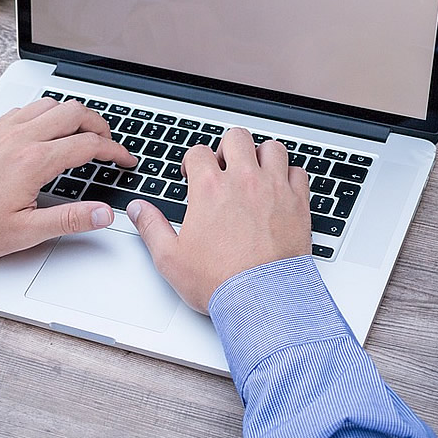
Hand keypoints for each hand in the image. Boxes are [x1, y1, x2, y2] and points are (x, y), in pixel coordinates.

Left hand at [0, 97, 137, 260]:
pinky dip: (46, 113)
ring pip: (50, 104)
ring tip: (84, 132)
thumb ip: (70, 220)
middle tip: (109, 143)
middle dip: (100, 125)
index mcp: (34, 161)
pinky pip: (26, 108)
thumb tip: (103, 214)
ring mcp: (3, 130)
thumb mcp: (26, 233)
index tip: (125, 161)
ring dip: (73, 114)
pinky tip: (46, 130)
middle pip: (74, 112)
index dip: (115, 152)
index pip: (88, 145)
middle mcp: (20, 138)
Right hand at [127, 127, 310, 312]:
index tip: (194, 174)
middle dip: (227, 148)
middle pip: (236, 138)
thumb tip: (138, 210)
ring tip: (255, 172)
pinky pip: (299, 172)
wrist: (263, 299)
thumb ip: (151, 228)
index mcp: (210, 188)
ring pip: (272, 148)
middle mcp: (244, 181)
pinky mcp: (298, 203)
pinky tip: (282, 189)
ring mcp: (274, 189)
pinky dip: (290, 176)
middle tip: (225, 167)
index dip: (193, 161)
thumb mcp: (171, 258)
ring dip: (261, 156)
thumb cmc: (221, 281)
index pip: (198, 152)